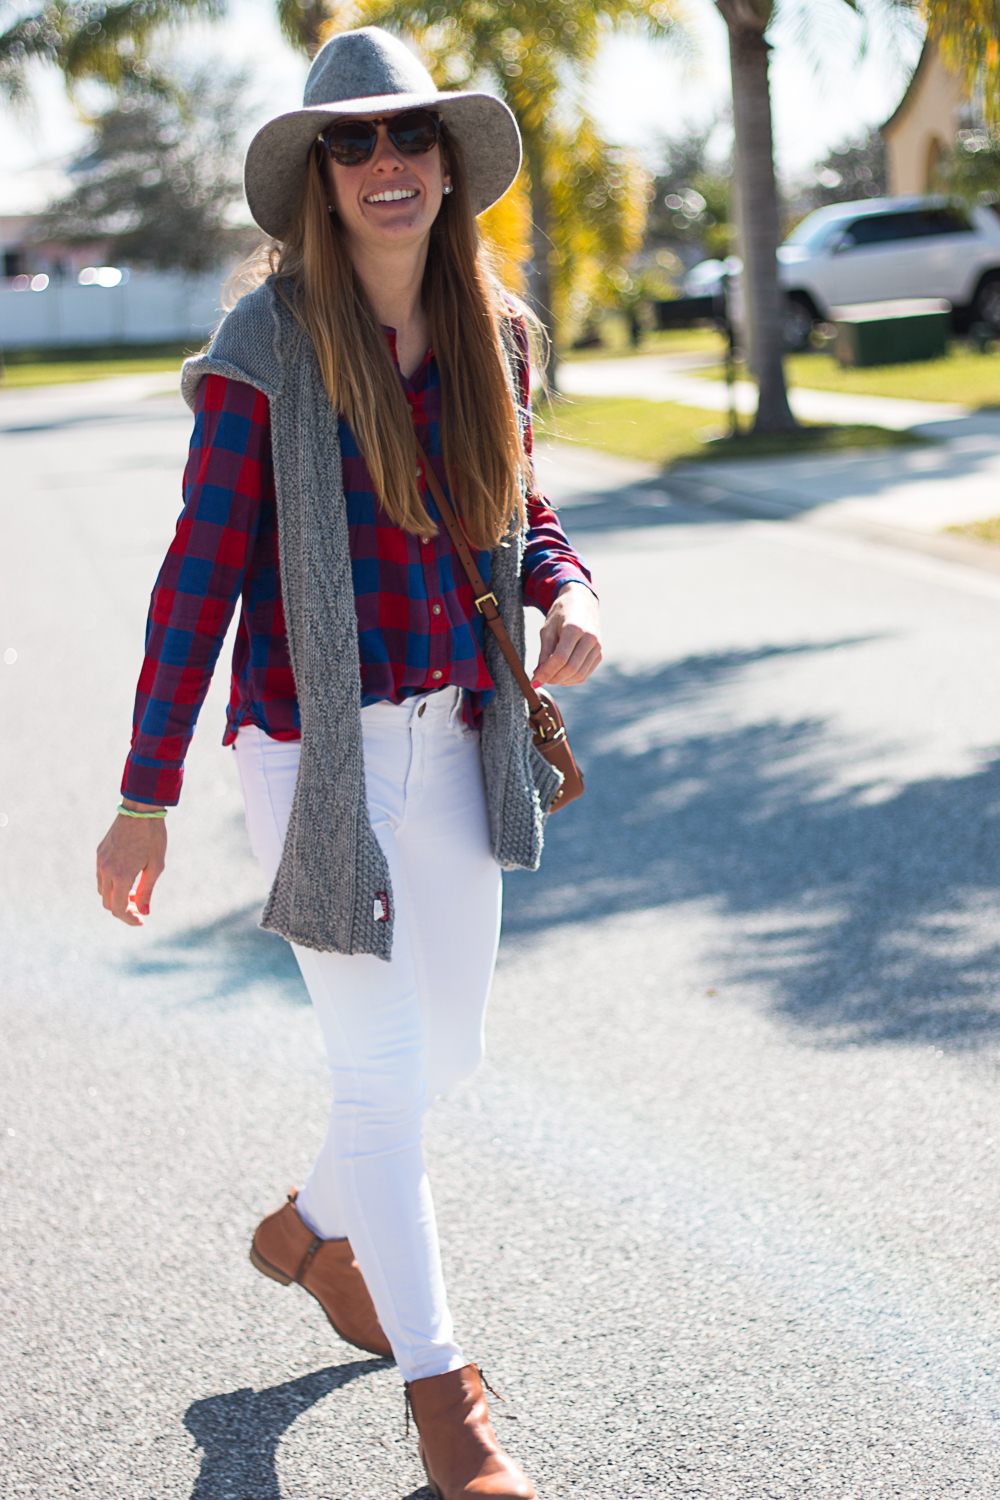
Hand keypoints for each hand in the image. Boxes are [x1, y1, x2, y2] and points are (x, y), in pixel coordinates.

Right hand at [96, 801, 166, 926]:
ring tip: (135, 892)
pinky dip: (111, 884)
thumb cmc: (153, 837)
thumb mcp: (156, 866)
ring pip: (103, 890)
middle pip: (108, 903)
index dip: (129, 919)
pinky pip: (101, 876)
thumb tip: (144, 911)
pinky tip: (126, 878)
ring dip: (116, 896)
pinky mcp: (99, 853)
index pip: (119, 909)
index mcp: (121, 876)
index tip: (141, 921)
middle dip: (123, 910)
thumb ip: (147, 891)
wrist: (140, 810)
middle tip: (139, 907)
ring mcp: (100, 861)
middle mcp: (106, 871)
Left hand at [532, 582, 601, 687]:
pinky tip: (560, 675)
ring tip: (549, 676)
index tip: (533, 682)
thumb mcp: (547, 629)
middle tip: (540, 679)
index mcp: (575, 628)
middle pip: (570, 669)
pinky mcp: (599, 654)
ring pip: (579, 675)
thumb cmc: (561, 615)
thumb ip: (544, 652)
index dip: (546, 673)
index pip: (560, 658)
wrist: (581, 603)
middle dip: (553, 678)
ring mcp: (597, 647)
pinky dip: (571, 679)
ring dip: (561, 681)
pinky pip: (585, 674)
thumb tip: (539, 674)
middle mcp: (590, 638)